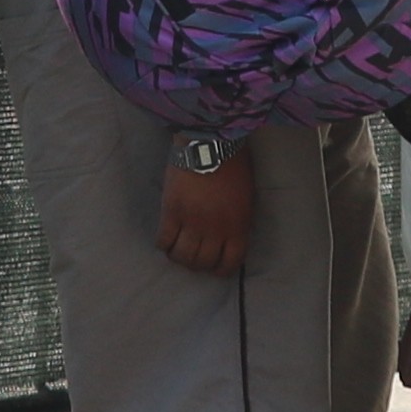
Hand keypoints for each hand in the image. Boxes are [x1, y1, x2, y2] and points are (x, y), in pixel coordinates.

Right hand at [156, 147, 256, 275]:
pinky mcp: (172, 212)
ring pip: (183, 256)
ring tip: (177, 251)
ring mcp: (192, 222)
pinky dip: (163, 245)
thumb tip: (228, 237)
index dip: (221, 270)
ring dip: (179, 258)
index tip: (214, 267)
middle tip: (193, 257)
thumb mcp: (246, 197)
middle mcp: (215, 230)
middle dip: (198, 265)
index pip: (230, 263)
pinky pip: (164, 240)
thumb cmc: (234, 165)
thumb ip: (238, 221)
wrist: (210, 142)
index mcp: (238, 227)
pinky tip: (165, 240)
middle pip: (203, 262)